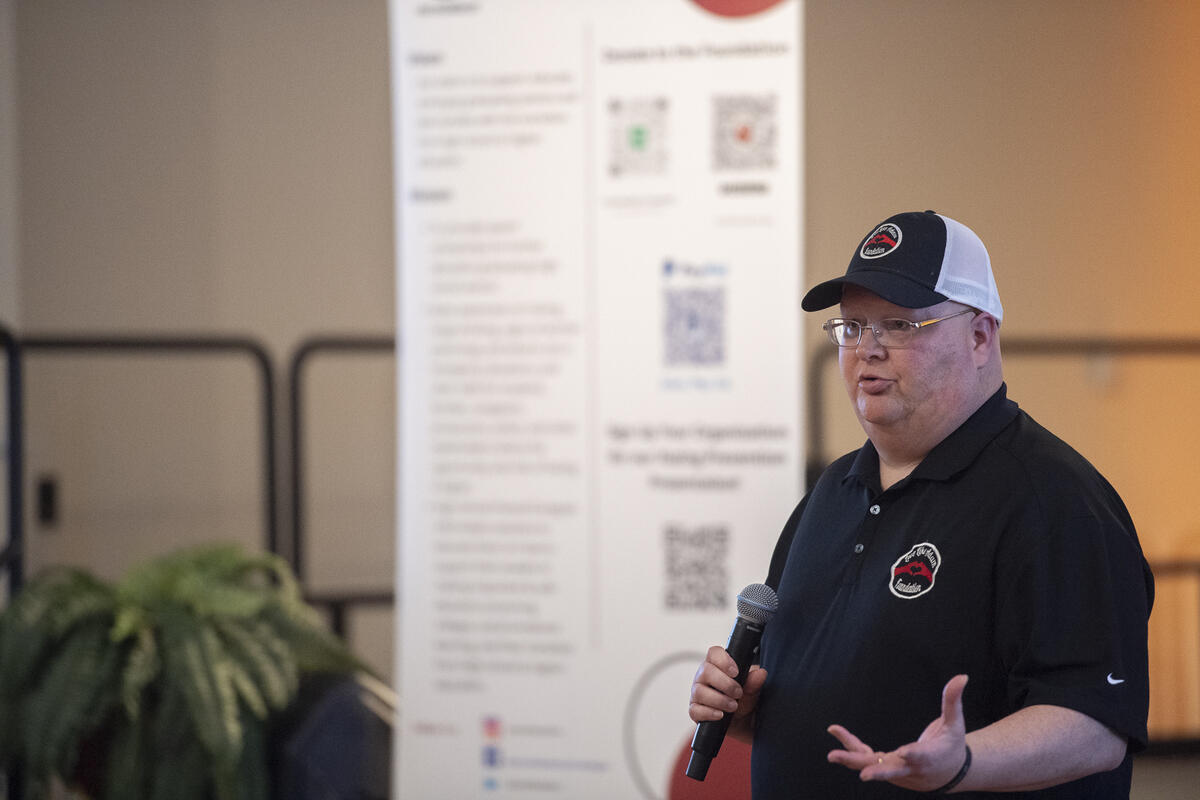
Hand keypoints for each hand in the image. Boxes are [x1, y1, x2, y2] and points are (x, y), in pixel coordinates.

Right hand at [688, 645, 767, 735]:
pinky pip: (695, 710)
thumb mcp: (752, 691)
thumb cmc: (744, 700)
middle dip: (725, 683)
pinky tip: (721, 715)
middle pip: (705, 671)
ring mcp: (697, 693)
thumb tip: (761, 673)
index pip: (714, 653)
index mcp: (717, 666)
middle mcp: (704, 677)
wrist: (742, 723)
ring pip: (699, 691)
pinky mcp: (695, 710)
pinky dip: (709, 713)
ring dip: (719, 699)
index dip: (723, 660)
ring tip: (733, 706)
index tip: (736, 672)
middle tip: (738, 692)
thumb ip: (754, 682)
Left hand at [827, 674, 969, 791]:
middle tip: (863, 775)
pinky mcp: (886, 767)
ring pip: (872, 765)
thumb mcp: (955, 722)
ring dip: (852, 759)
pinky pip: (866, 757)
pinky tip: (835, 730)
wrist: (948, 772)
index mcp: (931, 756)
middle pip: (892, 771)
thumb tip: (962, 676)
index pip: (921, 757)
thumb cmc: (951, 744)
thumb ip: (952, 700)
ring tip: (832, 754)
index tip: (904, 753)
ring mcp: (896, 770)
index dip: (913, 755)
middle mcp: (911, 768)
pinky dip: (851, 747)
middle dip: (877, 773)